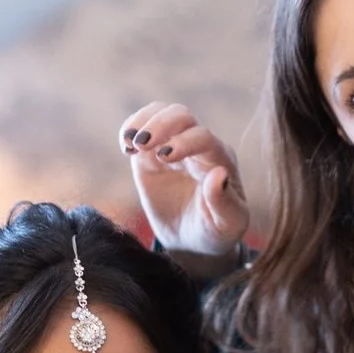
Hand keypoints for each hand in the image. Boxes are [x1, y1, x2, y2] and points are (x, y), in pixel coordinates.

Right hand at [122, 101, 250, 263]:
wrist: (193, 240)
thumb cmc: (216, 231)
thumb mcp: (228, 224)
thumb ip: (224, 202)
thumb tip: (219, 174)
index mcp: (220, 160)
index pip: (203, 137)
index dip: (184, 141)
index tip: (164, 156)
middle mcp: (198, 147)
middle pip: (181, 115)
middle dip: (161, 124)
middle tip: (142, 144)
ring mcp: (173, 146)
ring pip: (161, 113)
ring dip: (143, 121)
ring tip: (129, 143)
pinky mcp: (150, 154)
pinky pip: (141, 127)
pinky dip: (130, 129)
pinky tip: (125, 147)